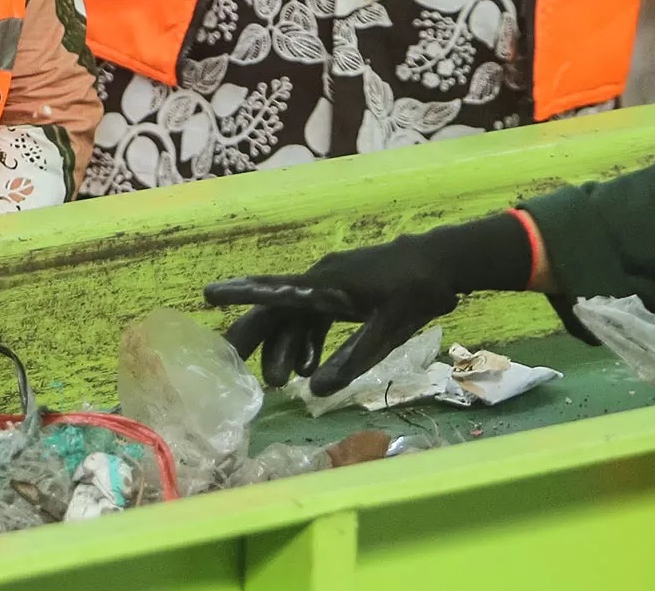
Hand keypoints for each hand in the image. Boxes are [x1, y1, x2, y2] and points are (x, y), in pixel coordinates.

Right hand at [204, 211, 532, 395]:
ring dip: (284, 346)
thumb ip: (352, 359)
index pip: (275, 289)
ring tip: (279, 382)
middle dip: (254, 335)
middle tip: (230, 364)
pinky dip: (306, 340)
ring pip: (295, 314)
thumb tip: (315, 391)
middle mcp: (321, 279)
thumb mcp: (387, 331)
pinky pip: (313, 315)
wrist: (445, 263)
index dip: (241, 294)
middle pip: (276, 306)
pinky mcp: (344, 290)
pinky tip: (307, 367)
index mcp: (326, 284)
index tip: (209, 294)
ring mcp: (332, 283)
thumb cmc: (417, 293)